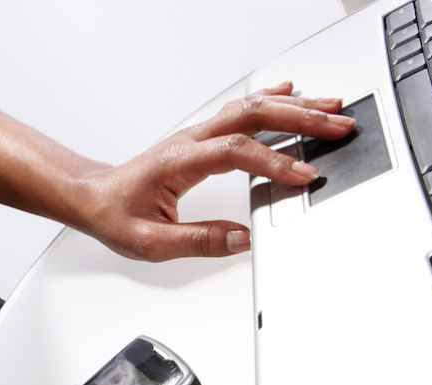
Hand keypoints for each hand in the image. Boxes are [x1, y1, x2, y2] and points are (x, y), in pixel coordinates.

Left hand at [79, 81, 355, 261]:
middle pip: (253, 116)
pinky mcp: (202, 137)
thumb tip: (241, 240)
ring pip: (251, 108)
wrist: (93, 196)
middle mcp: (191, 140)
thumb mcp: (151, 242)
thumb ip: (197, 241)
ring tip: (332, 109)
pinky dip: (273, 99)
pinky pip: (242, 110)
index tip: (304, 176)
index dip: (273, 161)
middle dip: (301, 119)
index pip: (235, 152)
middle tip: (339, 127)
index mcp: (179, 162)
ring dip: (295, 106)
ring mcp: (197, 135)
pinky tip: (294, 95)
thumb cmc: (116, 215)